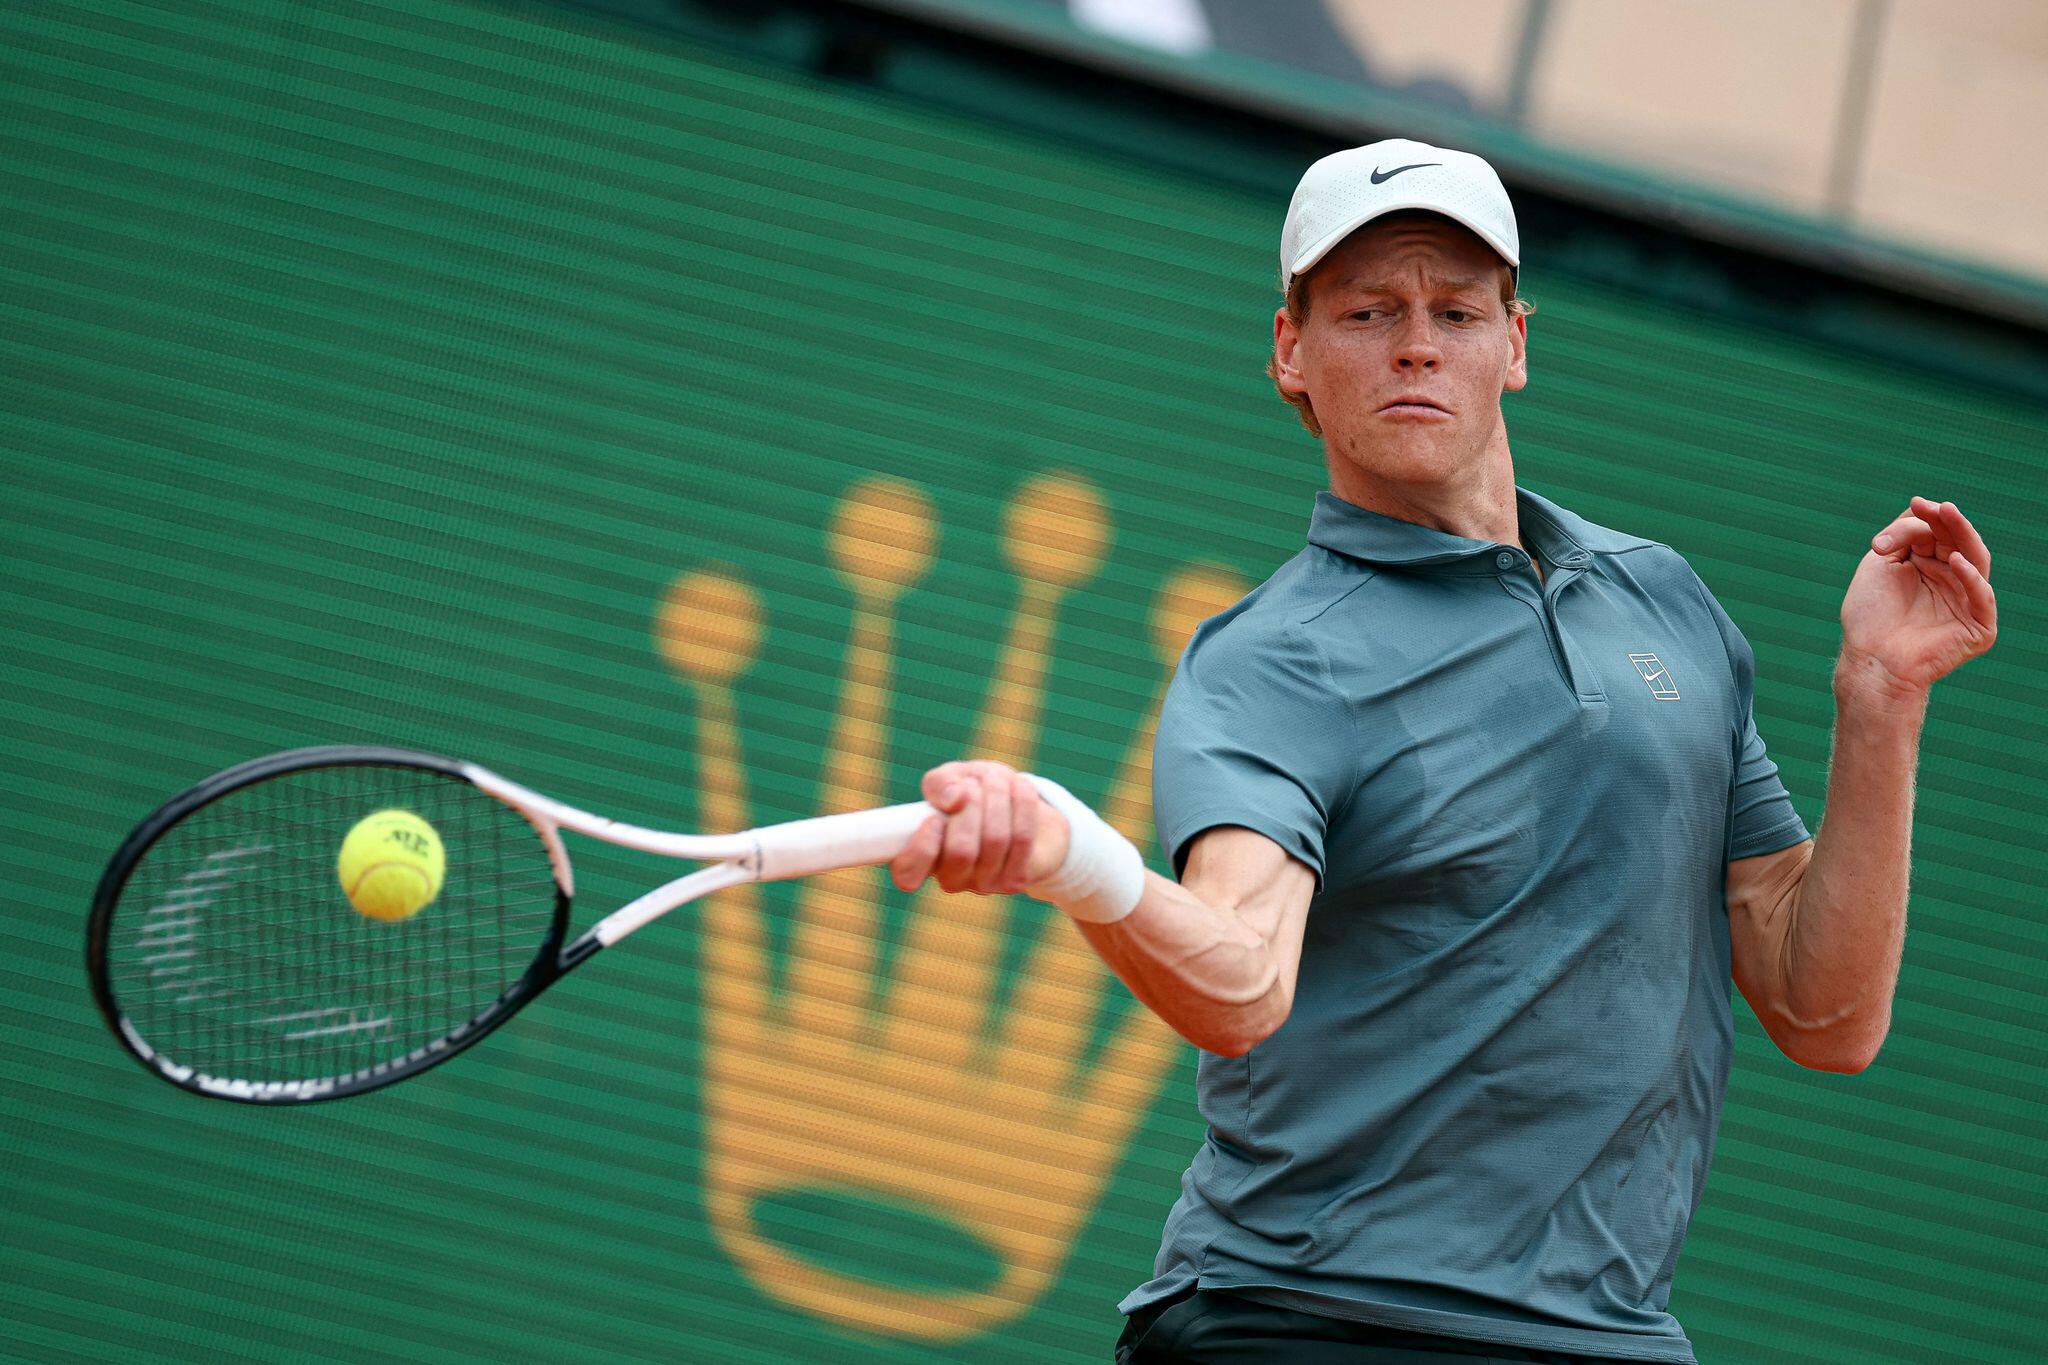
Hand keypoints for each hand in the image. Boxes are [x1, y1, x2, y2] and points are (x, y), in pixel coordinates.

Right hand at [889, 760, 1070, 895]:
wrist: (1021, 810)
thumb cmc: (976, 794)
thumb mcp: (952, 779)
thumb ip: (940, 783)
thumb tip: (952, 799)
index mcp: (921, 857)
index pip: (908, 874)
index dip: (920, 849)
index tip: (934, 819)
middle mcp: (950, 878)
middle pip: (961, 851)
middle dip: (971, 804)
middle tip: (973, 783)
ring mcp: (984, 883)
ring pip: (995, 839)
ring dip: (997, 796)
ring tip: (996, 778)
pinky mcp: (1016, 879)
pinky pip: (1022, 837)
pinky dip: (1022, 803)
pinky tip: (1019, 787)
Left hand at [1839, 495, 1996, 701]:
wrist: (1870, 657)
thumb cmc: (1870, 615)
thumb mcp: (1880, 565)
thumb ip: (1901, 536)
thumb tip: (1919, 510)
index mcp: (1929, 566)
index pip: (1937, 534)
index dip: (1930, 517)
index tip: (1916, 502)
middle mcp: (1951, 581)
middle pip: (1959, 543)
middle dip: (1948, 522)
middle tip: (1937, 506)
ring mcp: (1967, 603)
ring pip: (1976, 562)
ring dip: (1964, 536)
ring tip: (1949, 516)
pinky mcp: (1979, 627)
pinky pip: (1982, 597)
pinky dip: (1971, 578)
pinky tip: (1954, 561)